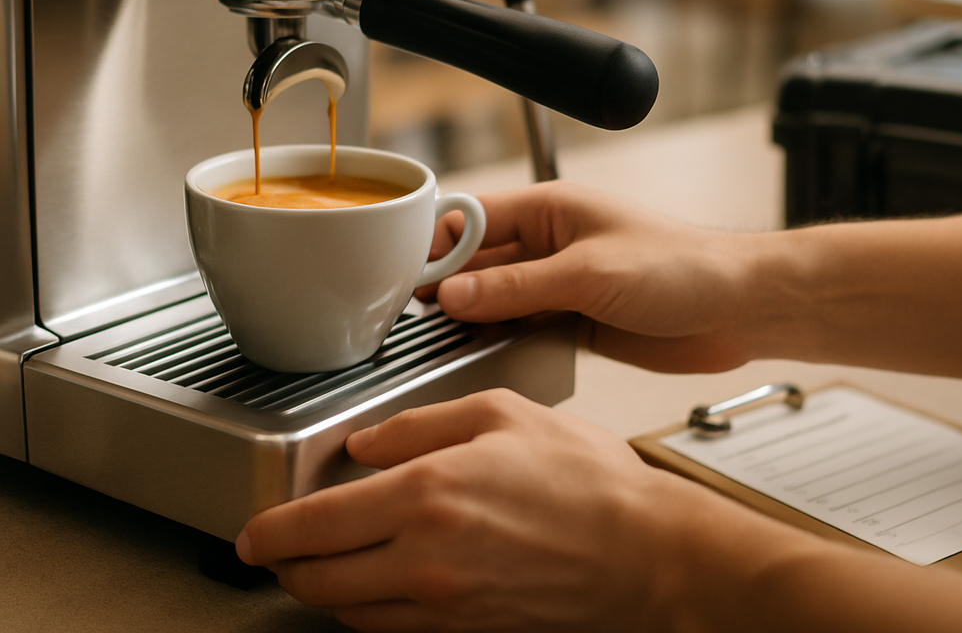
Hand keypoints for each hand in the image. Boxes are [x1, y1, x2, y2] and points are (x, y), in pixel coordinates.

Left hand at [235, 389, 721, 631]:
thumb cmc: (585, 480)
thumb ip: (420, 424)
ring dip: (323, 589)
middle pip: (319, 581)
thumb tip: (365, 445)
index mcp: (428, 495)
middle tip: (275, 549)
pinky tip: (378, 582)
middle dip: (284, 567)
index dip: (271, 533)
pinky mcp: (467, 631)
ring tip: (322, 562)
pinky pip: (392, 631)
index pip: (316, 525)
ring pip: (349, 613)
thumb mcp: (501, 414)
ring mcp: (445, 606)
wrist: (644, 553)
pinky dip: (366, 610)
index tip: (253, 532)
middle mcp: (425, 560)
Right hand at [422, 181, 770, 372]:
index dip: (438, 245)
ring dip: (472, 317)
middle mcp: (549, 244)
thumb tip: (454, 293)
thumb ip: (518, 287)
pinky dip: (499, 338)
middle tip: (416, 317)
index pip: (474, 218)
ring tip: (443, 340)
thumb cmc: (682, 267)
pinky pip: (520, 326)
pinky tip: (481, 353)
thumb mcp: (589, 274)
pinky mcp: (573, 319)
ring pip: (496, 298)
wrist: (738, 310)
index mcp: (551, 210)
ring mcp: (560, 283)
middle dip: (449, 286)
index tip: (411, 278)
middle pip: (479, 261)